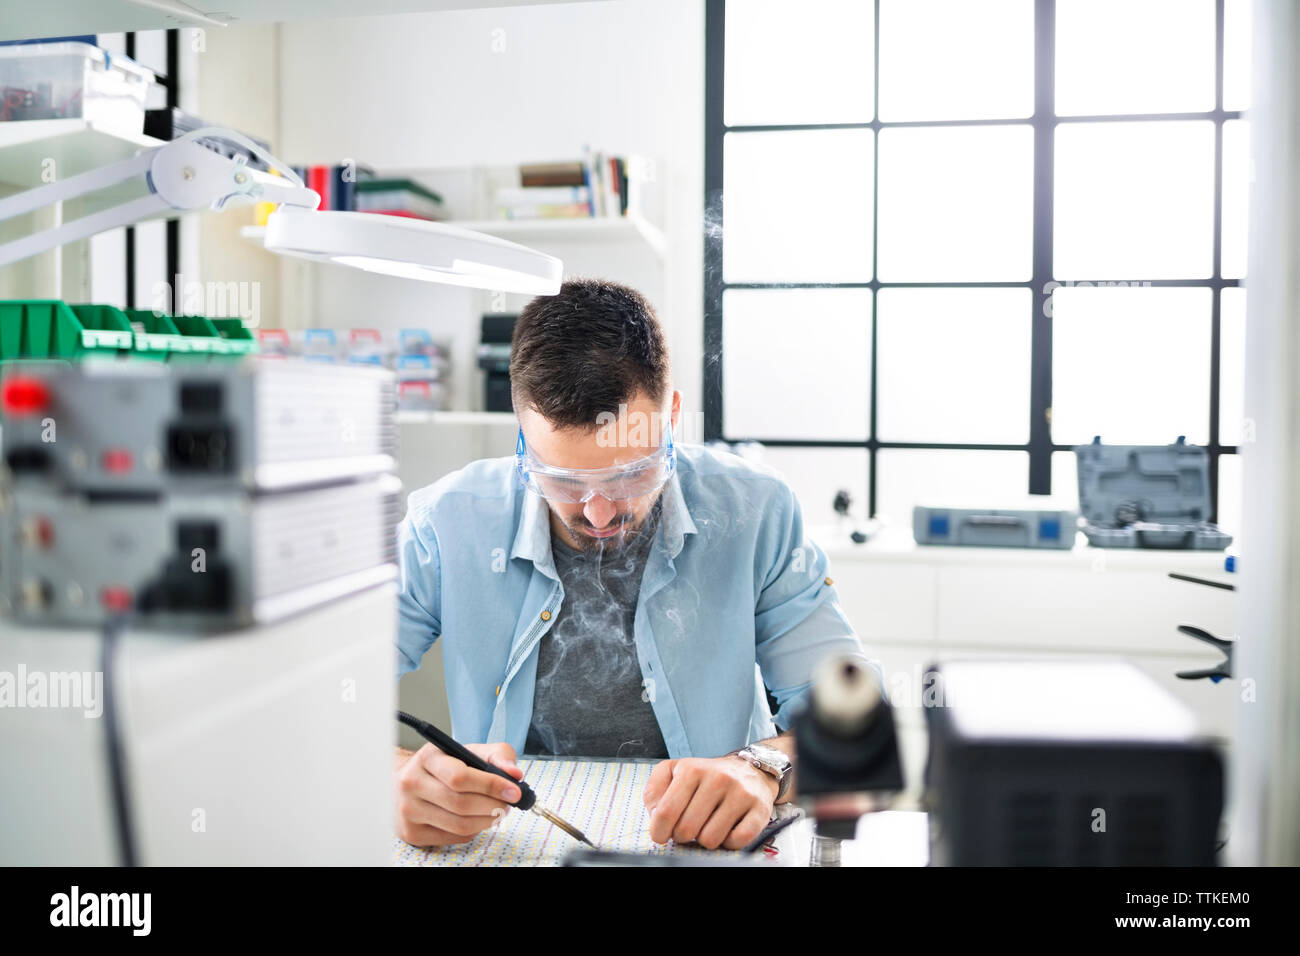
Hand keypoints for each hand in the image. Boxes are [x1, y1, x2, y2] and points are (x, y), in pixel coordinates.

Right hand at [395, 741, 524, 846]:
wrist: (409, 781)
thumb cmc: (445, 766)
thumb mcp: (469, 751)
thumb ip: (497, 756)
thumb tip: (514, 774)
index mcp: (428, 757)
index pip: (460, 777)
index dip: (491, 786)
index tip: (514, 791)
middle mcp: (412, 783)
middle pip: (461, 804)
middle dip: (493, 806)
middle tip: (507, 804)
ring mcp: (408, 810)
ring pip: (459, 825)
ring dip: (486, 821)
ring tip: (496, 812)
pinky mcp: (411, 832)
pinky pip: (452, 837)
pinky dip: (472, 831)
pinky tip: (476, 820)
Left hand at [642, 756, 776, 849]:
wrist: (748, 770)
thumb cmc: (706, 776)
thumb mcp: (674, 771)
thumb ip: (655, 791)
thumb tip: (654, 815)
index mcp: (692, 769)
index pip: (666, 812)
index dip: (659, 830)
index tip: (660, 835)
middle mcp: (718, 779)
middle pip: (687, 829)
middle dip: (683, 835)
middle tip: (689, 826)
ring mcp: (740, 794)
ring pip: (710, 839)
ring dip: (705, 839)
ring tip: (708, 824)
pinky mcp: (759, 809)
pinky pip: (736, 841)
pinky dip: (728, 842)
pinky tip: (727, 828)